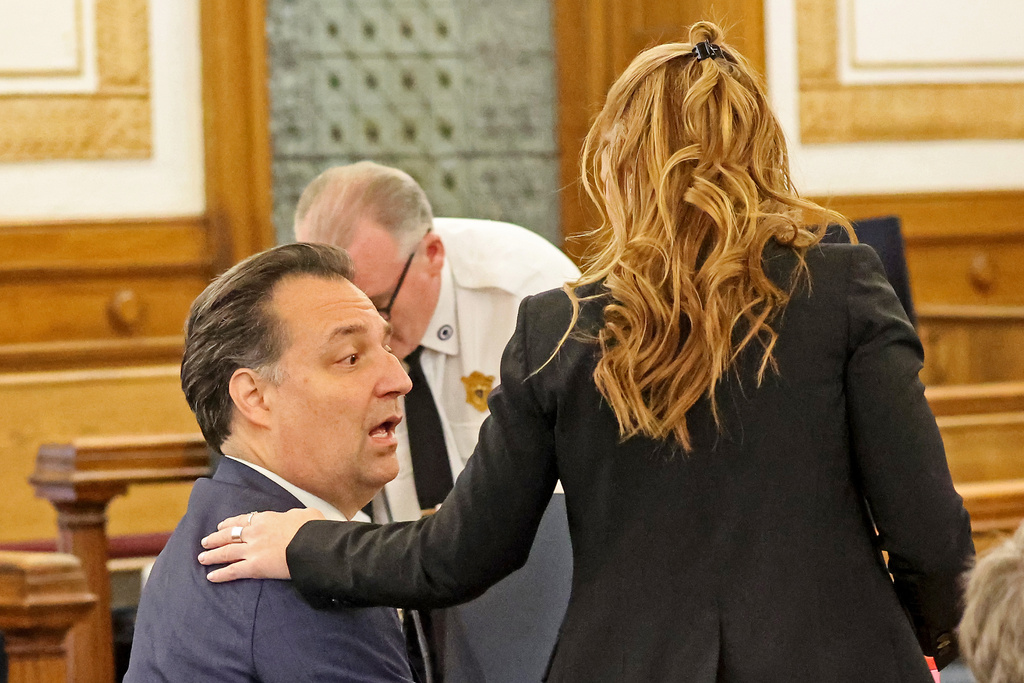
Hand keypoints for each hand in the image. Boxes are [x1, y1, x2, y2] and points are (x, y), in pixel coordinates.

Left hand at [198, 508, 324, 581]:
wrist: (313, 545)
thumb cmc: (314, 530)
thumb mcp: (306, 514)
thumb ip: (295, 515)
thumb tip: (295, 517)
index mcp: (267, 518)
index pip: (243, 520)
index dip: (230, 523)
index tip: (222, 526)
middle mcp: (255, 532)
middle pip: (229, 535)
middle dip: (215, 538)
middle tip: (205, 541)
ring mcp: (253, 550)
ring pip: (226, 552)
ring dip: (212, 555)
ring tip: (202, 558)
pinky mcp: (254, 567)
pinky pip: (233, 571)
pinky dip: (221, 574)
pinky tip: (211, 577)